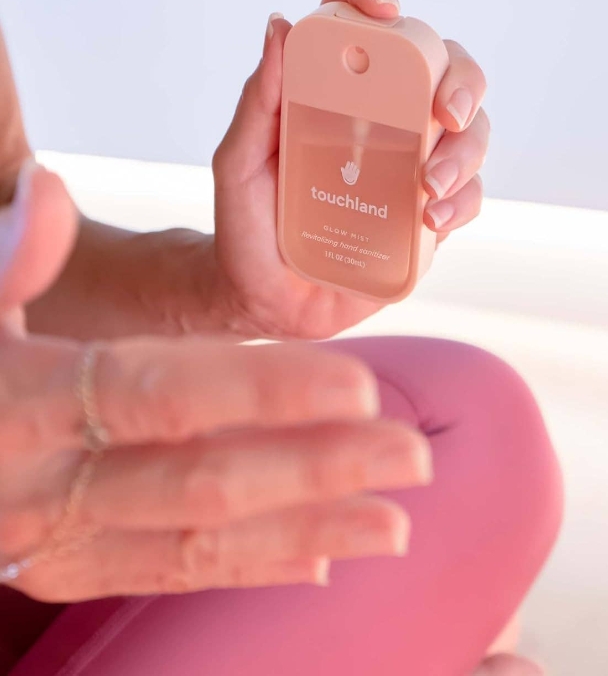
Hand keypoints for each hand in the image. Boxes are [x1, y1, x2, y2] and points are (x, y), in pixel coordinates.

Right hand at [0, 160, 430, 601]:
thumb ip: (8, 259)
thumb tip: (46, 189)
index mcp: (22, 402)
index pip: (159, 396)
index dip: (263, 395)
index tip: (360, 387)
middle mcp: (44, 485)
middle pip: (200, 481)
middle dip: (315, 471)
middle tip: (412, 458)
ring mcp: (56, 538)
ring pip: (197, 542)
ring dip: (306, 533)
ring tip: (395, 526)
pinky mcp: (66, 569)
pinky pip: (167, 574)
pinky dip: (247, 568)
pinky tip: (321, 564)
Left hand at [211, 0, 489, 339]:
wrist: (266, 301)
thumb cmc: (246, 225)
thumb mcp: (240, 162)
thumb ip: (259, 101)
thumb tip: (280, 26)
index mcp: (339, 91)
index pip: (366, 26)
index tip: (384, 9)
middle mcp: (388, 117)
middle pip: (447, 71)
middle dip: (462, 83)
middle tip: (445, 115)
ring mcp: (416, 164)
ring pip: (473, 132)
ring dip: (466, 151)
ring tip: (430, 187)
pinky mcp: (433, 213)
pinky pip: (470, 194)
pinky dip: (462, 201)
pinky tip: (432, 218)